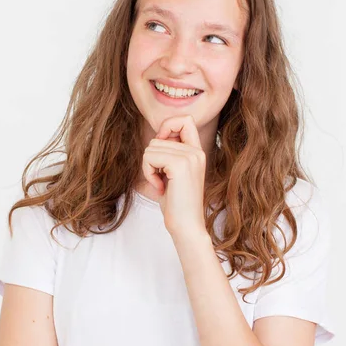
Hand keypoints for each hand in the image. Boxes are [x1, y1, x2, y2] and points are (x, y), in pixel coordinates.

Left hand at [141, 115, 206, 237]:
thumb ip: (168, 153)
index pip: (184, 119)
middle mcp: (196, 151)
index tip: (163, 150)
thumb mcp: (172, 173)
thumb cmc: (177, 204)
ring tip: (161, 184)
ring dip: (148, 167)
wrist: (187, 225)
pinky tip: (160, 187)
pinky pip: (149, 157)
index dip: (167, 127)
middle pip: (158, 136)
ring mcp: (190, 156)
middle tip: (161, 177)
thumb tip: (156, 137)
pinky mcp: (180, 164)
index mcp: (197, 151)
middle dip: (151, 158)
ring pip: (151, 147)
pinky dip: (148, 172)